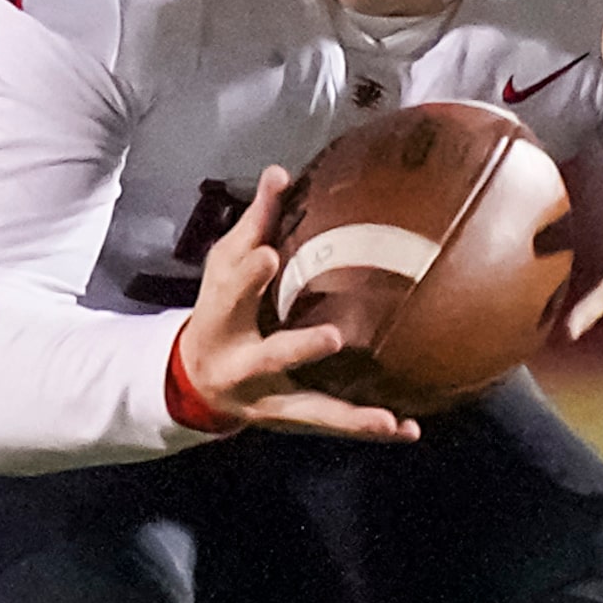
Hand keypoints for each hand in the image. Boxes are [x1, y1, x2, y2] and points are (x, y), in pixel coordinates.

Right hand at [177, 165, 418, 442]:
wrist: (195, 380)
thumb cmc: (219, 311)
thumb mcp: (223, 268)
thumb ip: (254, 224)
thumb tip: (281, 173)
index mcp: (221, 319)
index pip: (230, 293)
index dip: (247, 276)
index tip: (267, 253)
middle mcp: (242, 364)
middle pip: (269, 357)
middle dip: (297, 349)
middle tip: (333, 337)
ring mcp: (269, 397)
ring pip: (309, 408)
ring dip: (347, 414)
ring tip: (385, 418)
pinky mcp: (292, 416)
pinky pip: (332, 422)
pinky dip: (368, 427)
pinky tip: (406, 430)